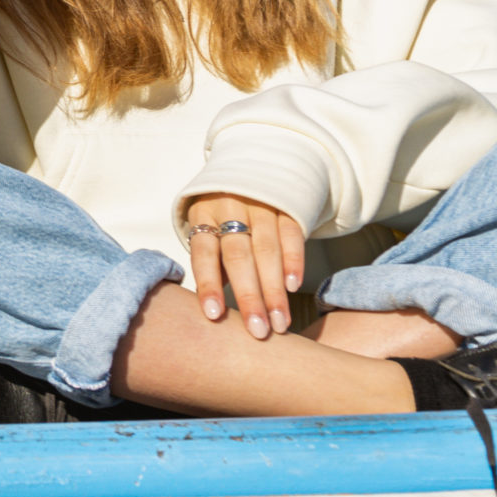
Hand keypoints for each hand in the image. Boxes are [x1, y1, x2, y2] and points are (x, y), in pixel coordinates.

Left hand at [183, 193, 304, 338]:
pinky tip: (293, 286)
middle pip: (238, 256)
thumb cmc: (223, 214)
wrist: (253, 166)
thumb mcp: (209, 228)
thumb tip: (214, 309)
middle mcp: (230, 208)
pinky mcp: (288, 207)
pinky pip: (291, 235)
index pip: (204, 254)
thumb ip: (214, 263)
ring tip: (279, 321)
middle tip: (257, 331)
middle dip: (248, 296)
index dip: (209, 284)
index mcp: (203, 215)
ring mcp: (260, 206)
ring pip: (267, 251)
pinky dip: (293, 261)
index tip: (213, 316)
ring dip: (274, 290)